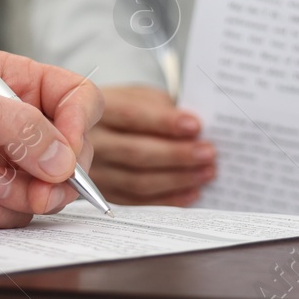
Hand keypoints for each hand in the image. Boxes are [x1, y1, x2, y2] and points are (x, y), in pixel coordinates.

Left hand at [0, 51, 101, 229]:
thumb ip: (13, 124)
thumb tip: (61, 158)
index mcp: (12, 82)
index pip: (76, 98)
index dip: (80, 125)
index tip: (64, 154)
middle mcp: (14, 123)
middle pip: (72, 154)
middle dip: (51, 176)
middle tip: (28, 188)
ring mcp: (2, 164)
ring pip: (46, 193)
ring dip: (11, 195)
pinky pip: (14, 217)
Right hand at [91, 86, 215, 205]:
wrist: (90, 126)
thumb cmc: (126, 109)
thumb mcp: (139, 96)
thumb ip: (161, 108)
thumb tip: (193, 131)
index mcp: (100, 108)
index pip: (131, 116)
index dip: (164, 122)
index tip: (195, 126)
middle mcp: (92, 142)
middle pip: (135, 153)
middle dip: (176, 155)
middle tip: (208, 153)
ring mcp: (96, 171)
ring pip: (137, 182)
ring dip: (177, 180)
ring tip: (206, 172)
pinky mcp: (105, 193)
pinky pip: (138, 203)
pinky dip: (168, 199)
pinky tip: (191, 192)